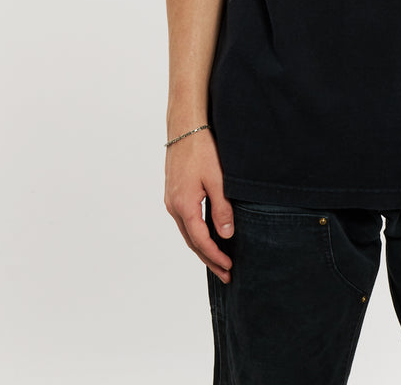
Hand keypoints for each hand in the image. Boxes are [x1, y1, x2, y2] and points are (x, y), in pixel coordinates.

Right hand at [164, 129, 234, 282]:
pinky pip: (185, 221)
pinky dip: (196, 233)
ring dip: (202, 248)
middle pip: (191, 242)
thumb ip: (222, 208)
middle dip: (209, 259)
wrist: (185, 126)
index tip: (229, 268)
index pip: (200, 241)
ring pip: (187, 232)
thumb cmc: (202, 149)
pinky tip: (207, 235)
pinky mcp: (174, 192)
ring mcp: (171, 199)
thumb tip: (226, 236)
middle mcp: (173, 206)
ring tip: (218, 260)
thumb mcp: (218, 179)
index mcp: (184, 205)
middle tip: (226, 274)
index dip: (215, 257)